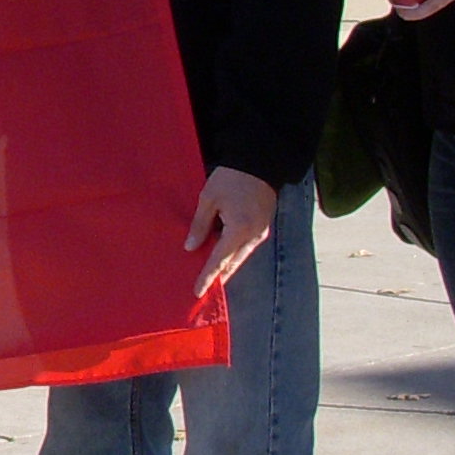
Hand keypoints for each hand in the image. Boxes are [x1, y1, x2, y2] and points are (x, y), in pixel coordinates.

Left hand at [184, 165, 277, 296]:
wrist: (259, 162)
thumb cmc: (231, 178)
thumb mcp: (209, 199)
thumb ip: (200, 225)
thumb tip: (191, 248)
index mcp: (239, 230)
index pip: (219, 261)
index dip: (207, 277)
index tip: (197, 292)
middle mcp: (253, 236)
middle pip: (233, 264)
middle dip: (218, 277)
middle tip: (203, 288)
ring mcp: (261, 232)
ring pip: (241, 257)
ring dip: (226, 266)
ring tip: (210, 275)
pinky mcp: (263, 226)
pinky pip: (246, 247)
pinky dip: (234, 254)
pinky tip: (222, 255)